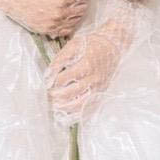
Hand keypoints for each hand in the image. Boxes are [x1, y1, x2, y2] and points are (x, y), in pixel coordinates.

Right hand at [0, 0, 91, 37]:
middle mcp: (60, 12)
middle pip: (82, 8)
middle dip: (83, 2)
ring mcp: (54, 23)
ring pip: (76, 20)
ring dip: (78, 13)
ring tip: (74, 7)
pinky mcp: (47, 30)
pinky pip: (65, 31)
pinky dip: (70, 25)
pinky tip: (67, 19)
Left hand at [43, 0, 140, 121]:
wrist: (112, 46)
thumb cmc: (91, 44)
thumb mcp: (73, 45)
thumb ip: (60, 60)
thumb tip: (48, 76)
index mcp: (85, 66)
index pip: (63, 79)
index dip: (52, 82)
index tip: (47, 82)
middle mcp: (93, 79)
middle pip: (70, 94)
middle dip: (56, 96)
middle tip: (49, 95)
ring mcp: (98, 88)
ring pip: (79, 105)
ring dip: (64, 108)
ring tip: (56, 106)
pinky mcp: (101, 93)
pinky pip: (89, 108)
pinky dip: (77, 114)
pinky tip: (68, 114)